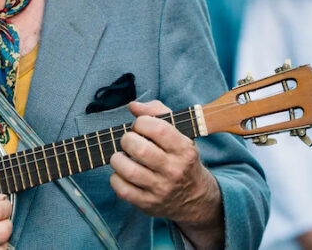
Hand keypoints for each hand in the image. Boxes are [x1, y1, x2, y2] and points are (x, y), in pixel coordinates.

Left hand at [109, 100, 222, 247]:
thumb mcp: (179, 133)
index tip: (139, 127)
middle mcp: (174, 170)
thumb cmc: (180, 158)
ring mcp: (161, 189)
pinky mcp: (149, 204)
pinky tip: (122, 174)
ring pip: (128, 170)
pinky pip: (122, 190)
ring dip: (118, 159)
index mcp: (184, 149)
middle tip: (129, 142)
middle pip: (140, 149)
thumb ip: (158, 112)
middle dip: (127, 140)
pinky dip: (116, 179)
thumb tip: (133, 106)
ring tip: (122, 157)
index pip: (158, 128)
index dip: (141, 122)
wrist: (195, 197)